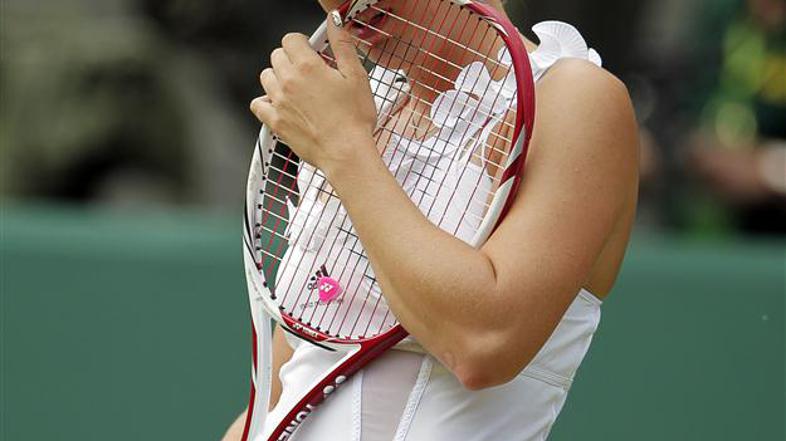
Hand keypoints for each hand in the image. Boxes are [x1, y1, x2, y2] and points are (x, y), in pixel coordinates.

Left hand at [250, 11, 377, 172]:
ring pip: (266, 76)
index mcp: (307, 66)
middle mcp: (288, 81)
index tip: (311, 51)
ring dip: (279, 77)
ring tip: (297, 88)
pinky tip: (281, 104)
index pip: (291, 39)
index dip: (302, 42)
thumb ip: (343, 45)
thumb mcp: (356, 76)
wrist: (346, 152)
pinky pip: (258, 103)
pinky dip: (266, 101)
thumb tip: (335, 23)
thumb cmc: (354, 119)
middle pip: (277, 56)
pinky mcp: (275, 122)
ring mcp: (279, 102)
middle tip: (309, 72)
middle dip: (291, 59)